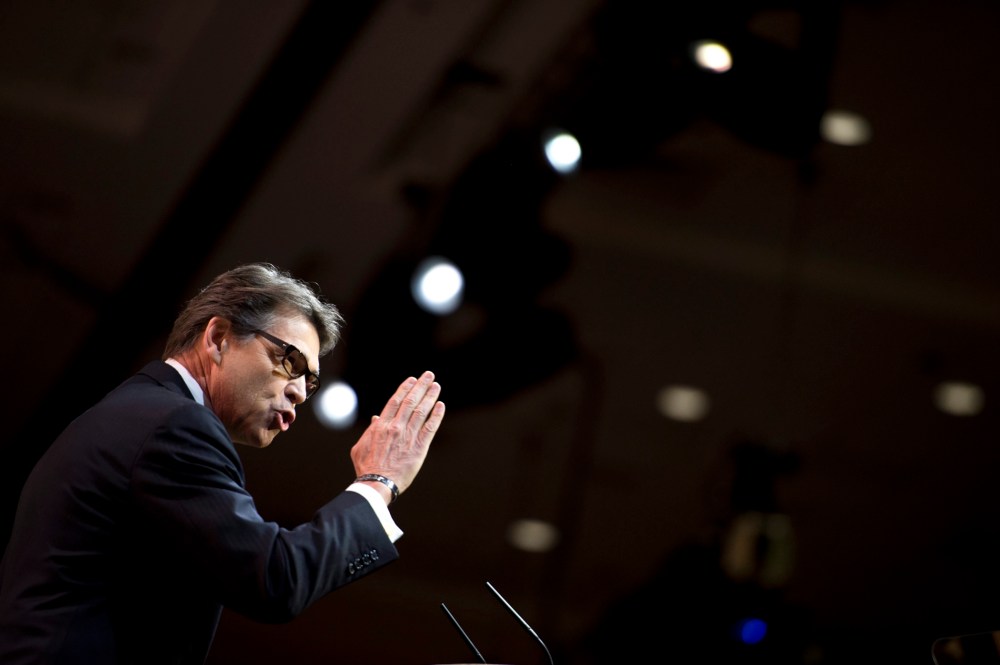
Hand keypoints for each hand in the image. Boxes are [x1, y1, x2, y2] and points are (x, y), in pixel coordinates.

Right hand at [350, 371, 444, 501]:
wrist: (377, 483)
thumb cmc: (366, 468)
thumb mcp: (360, 447)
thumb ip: (369, 431)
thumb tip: (375, 418)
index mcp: (381, 426)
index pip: (395, 401)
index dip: (405, 388)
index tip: (412, 380)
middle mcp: (396, 427)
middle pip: (410, 401)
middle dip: (420, 386)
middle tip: (429, 375)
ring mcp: (408, 436)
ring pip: (421, 411)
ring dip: (430, 396)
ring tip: (436, 385)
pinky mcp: (419, 447)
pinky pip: (430, 427)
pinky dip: (436, 415)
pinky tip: (440, 405)